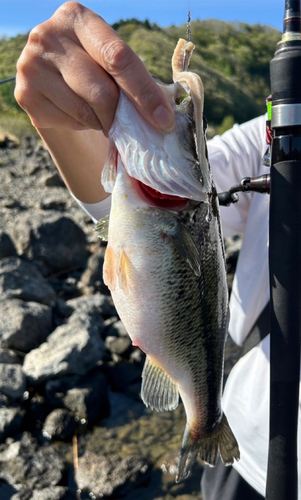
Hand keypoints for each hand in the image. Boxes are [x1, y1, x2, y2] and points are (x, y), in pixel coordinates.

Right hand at [15, 1, 174, 134]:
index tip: (163, 120)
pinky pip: (68, 122)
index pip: (118, 58)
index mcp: (76, 17)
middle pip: (101, 91)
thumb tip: (164, 116)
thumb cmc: (91, 65)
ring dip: (102, 122)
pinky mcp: (25, 95)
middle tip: (127, 125)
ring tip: (101, 115)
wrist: (52, 76)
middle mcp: (47, 35)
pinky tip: (79, 114)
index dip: (144, 93)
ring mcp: (31, 65)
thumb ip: (134, 78)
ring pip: (85, 112)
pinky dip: (82, 126)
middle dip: (121, 116)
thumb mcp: (110, 60)